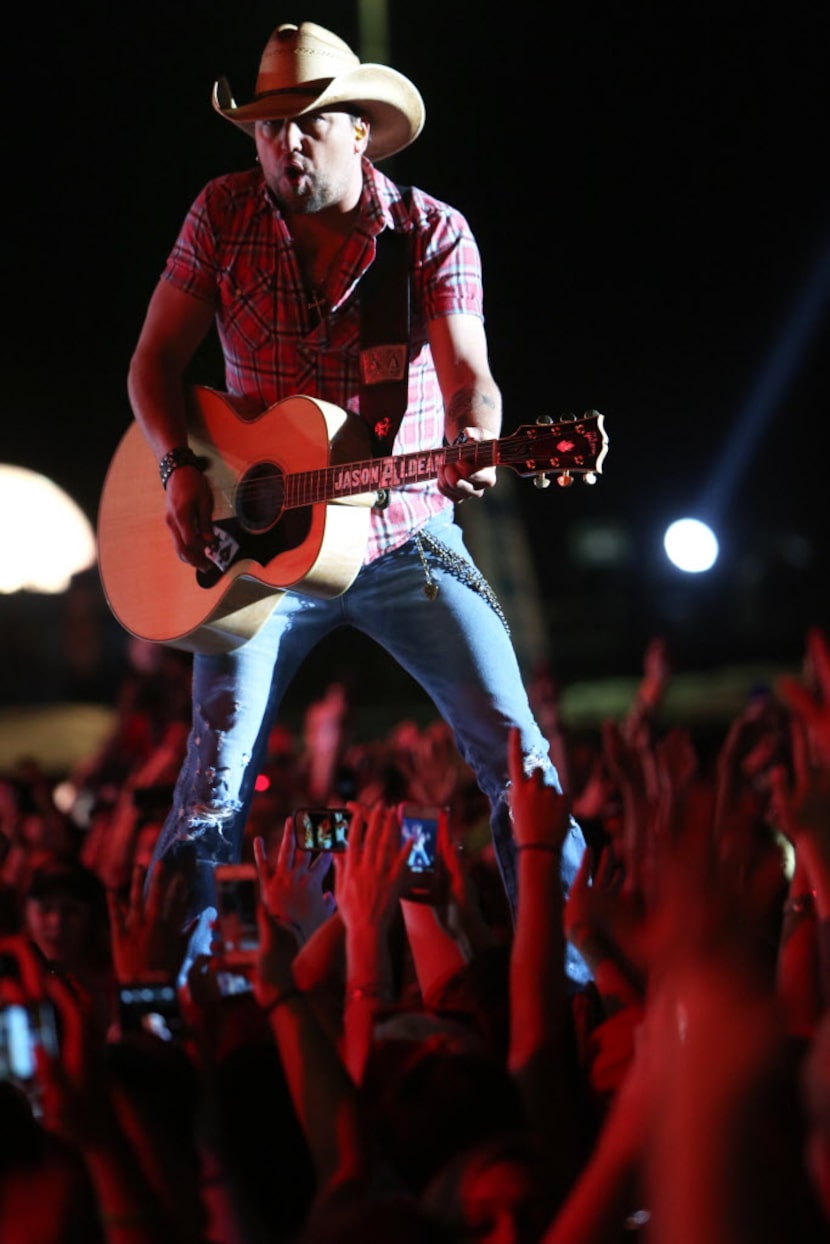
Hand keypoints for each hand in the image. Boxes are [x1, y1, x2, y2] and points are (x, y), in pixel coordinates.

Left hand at [107, 857, 191, 982]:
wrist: (146, 989)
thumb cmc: (165, 973)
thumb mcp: (181, 953)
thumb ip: (189, 933)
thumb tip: (199, 919)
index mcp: (169, 928)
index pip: (176, 902)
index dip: (179, 887)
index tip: (182, 874)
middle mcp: (153, 924)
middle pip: (156, 895)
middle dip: (158, 878)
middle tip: (159, 862)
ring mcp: (135, 929)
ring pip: (136, 899)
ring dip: (137, 882)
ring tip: (138, 867)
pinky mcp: (120, 936)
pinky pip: (115, 916)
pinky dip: (113, 902)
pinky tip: (111, 889)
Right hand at [165, 467, 214, 569]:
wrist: (177, 472)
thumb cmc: (193, 483)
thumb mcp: (205, 500)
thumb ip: (206, 522)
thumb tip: (209, 541)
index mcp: (181, 516)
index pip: (190, 541)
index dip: (202, 548)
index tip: (213, 549)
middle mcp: (172, 522)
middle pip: (181, 549)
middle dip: (195, 561)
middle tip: (208, 567)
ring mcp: (169, 523)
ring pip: (177, 547)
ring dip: (190, 557)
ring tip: (202, 563)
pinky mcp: (170, 522)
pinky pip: (177, 540)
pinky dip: (186, 549)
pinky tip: (196, 552)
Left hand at [254, 823, 336, 945]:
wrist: (288, 937)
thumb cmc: (307, 928)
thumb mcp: (324, 914)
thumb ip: (329, 903)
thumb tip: (330, 896)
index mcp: (314, 881)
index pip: (324, 859)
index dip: (329, 847)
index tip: (332, 837)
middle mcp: (299, 875)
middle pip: (306, 849)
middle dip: (311, 833)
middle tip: (313, 820)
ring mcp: (283, 877)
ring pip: (287, 850)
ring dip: (289, 833)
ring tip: (290, 820)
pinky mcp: (268, 883)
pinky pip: (263, 864)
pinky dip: (260, 851)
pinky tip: (258, 839)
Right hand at [333, 802, 410, 935]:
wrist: (365, 930)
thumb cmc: (351, 913)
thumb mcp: (340, 890)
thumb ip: (340, 870)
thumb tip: (336, 855)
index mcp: (352, 869)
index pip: (353, 842)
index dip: (356, 825)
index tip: (357, 813)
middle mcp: (366, 868)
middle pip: (372, 838)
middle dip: (376, 819)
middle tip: (381, 805)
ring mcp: (380, 874)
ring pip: (386, 845)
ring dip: (391, 826)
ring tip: (394, 813)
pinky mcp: (394, 882)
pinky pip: (402, 862)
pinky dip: (407, 849)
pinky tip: (413, 837)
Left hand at [438, 426, 496, 501]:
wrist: (472, 454)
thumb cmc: (478, 445)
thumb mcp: (481, 436)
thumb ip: (476, 433)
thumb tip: (468, 433)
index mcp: (488, 477)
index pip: (469, 474)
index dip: (460, 464)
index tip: (459, 457)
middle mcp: (480, 489)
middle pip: (455, 483)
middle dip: (448, 469)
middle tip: (448, 460)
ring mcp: (468, 494)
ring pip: (447, 487)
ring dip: (442, 472)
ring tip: (445, 463)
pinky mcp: (458, 497)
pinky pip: (443, 491)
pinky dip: (440, 480)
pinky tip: (444, 472)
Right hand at [506, 726, 570, 852]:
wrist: (539, 849)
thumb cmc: (524, 831)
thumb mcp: (516, 809)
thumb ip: (521, 793)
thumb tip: (525, 783)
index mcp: (518, 789)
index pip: (515, 761)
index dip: (514, 743)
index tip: (516, 729)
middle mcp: (533, 787)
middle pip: (539, 772)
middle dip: (539, 781)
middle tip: (539, 801)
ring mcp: (549, 793)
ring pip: (551, 787)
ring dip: (550, 797)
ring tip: (547, 816)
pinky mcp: (564, 799)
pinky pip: (563, 796)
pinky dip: (561, 806)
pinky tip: (556, 819)